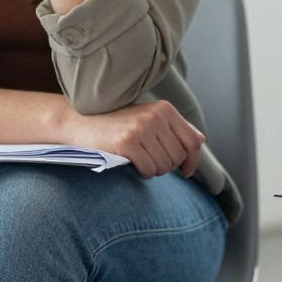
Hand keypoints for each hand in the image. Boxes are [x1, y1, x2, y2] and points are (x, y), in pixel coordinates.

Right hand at [61, 100, 204, 178]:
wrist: (80, 121)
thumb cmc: (117, 122)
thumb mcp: (149, 118)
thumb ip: (175, 128)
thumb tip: (201, 140)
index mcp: (165, 109)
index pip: (193, 141)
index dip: (193, 160)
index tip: (186, 171)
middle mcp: (156, 116)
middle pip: (179, 156)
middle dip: (168, 166)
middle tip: (151, 162)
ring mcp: (141, 128)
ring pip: (165, 165)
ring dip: (154, 170)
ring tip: (141, 161)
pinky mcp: (127, 143)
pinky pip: (148, 169)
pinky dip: (143, 173)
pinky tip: (133, 164)